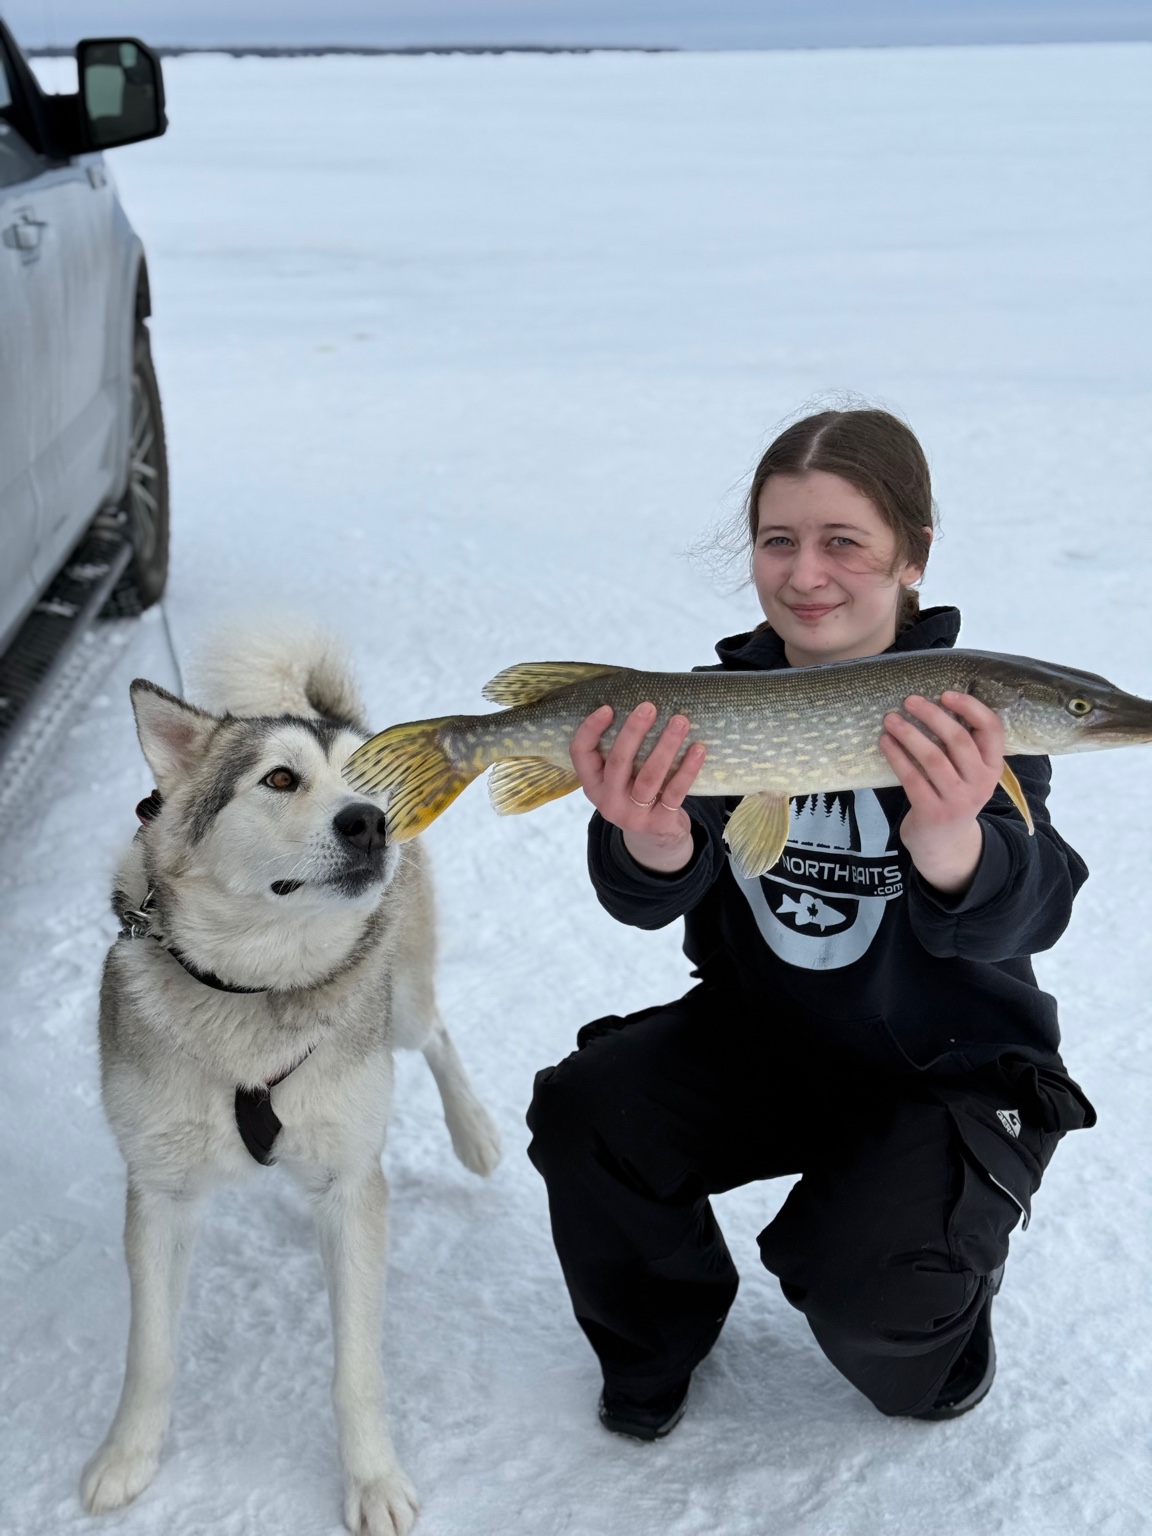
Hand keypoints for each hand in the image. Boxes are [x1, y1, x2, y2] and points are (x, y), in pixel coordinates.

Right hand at [569, 702, 705, 873]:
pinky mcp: (659, 822)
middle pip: (618, 761)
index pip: (580, 753)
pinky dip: (688, 769)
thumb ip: (622, 751)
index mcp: (592, 784)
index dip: (590, 729)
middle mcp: (607, 801)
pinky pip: (675, 792)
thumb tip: (641, 705)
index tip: (609, 707)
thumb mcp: (619, 778)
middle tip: (649, 706)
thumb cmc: (636, 793)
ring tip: (680, 721)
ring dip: (666, 746)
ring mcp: (632, 814)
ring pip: (649, 776)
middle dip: (634, 731)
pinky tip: (698, 749)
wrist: (655, 839)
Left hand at [878, 691, 1005, 895]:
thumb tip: (932, 702)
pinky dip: (897, 757)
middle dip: (932, 715)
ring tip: (890, 719)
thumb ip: (962, 746)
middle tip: (909, 700)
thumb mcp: (968, 773)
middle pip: (958, 740)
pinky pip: (912, 778)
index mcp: (993, 766)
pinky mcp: (933, 813)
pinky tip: (884, 742)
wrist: (946, 845)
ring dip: (909, 734)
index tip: (946, 693)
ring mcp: (958, 800)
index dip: (971, 707)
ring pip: (933, 758)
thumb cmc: (952, 795)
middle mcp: (981, 783)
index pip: (992, 729)